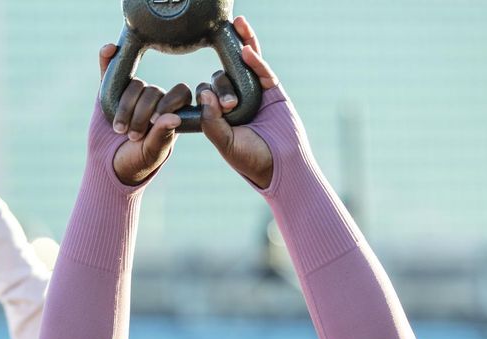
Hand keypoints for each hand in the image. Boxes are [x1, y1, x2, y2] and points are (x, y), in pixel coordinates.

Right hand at [100, 44, 191, 185]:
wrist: (108, 166)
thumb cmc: (137, 162)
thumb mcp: (151, 153)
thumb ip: (162, 136)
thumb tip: (174, 118)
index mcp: (172, 112)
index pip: (179, 93)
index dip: (169, 102)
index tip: (156, 119)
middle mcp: (154, 99)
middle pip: (152, 90)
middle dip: (141, 113)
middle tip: (133, 135)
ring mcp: (132, 93)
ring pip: (133, 84)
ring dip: (125, 106)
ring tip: (119, 128)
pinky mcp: (109, 90)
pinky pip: (110, 69)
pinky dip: (108, 58)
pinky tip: (110, 50)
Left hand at [196, 16, 279, 189]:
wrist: (282, 166)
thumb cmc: (252, 160)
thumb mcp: (226, 144)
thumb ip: (212, 122)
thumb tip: (204, 92)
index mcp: (221, 116)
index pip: (207, 94)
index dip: (207, 95)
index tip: (214, 106)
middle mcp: (236, 103)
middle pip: (222, 78)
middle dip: (222, 86)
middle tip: (230, 105)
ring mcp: (255, 95)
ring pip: (244, 65)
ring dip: (240, 43)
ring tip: (236, 23)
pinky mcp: (273, 91)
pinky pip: (262, 70)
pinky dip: (255, 58)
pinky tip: (246, 48)